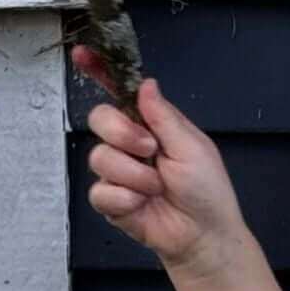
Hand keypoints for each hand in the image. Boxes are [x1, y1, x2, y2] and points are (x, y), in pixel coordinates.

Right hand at [72, 44, 249, 273]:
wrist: (203, 236)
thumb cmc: (207, 192)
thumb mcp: (192, 146)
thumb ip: (164, 116)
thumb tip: (146, 84)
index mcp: (151, 123)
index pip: (120, 91)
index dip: (99, 71)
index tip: (82, 54)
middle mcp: (130, 144)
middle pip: (100, 118)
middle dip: (123, 134)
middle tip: (151, 151)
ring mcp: (118, 172)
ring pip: (99, 157)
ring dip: (134, 175)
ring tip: (157, 188)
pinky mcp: (110, 200)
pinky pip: (100, 191)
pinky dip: (126, 199)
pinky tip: (143, 205)